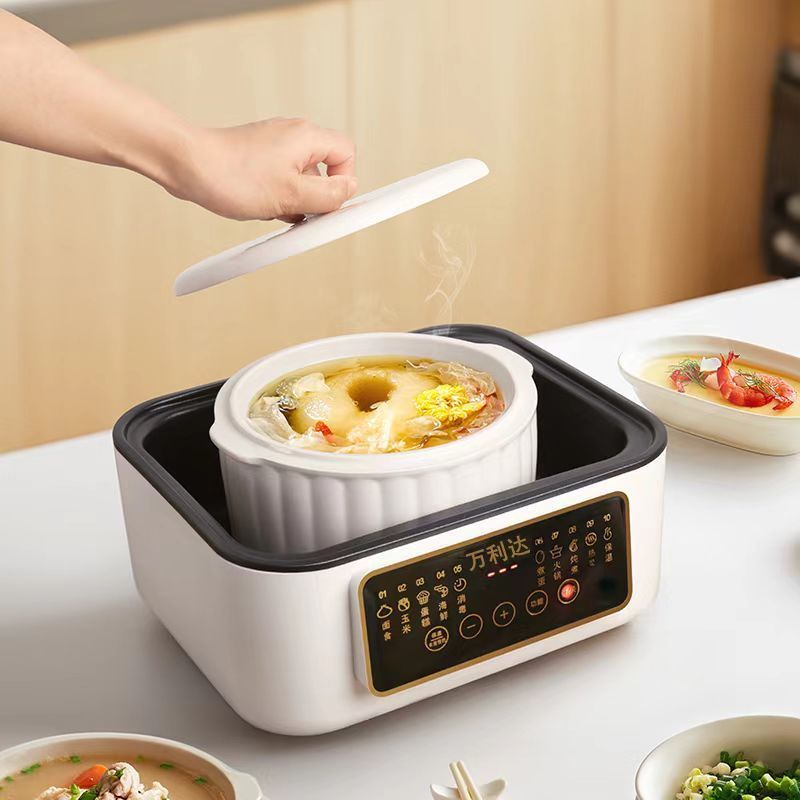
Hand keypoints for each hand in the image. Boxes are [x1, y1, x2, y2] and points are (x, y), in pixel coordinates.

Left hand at [166, 117, 356, 221]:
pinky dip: (275, 196)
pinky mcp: (256, 156)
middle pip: (324, 169)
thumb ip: (328, 196)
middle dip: (314, 196)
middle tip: (297, 211)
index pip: (347, 154)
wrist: (185, 164)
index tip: (326, 204)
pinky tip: (258, 205)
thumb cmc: (232, 176)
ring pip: (300, 178)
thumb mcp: (291, 195)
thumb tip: (349, 192)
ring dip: (292, 200)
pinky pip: (279, 179)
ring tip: (270, 207)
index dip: (344, 183)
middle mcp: (292, 135)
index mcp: (306, 137)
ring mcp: (272, 145)